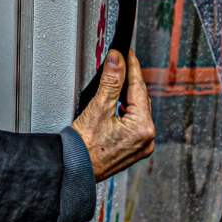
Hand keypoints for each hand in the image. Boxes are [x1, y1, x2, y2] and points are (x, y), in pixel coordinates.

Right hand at [71, 49, 154, 181]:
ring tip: (119, 80)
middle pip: (141, 99)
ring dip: (129, 96)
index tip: (128, 54)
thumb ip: (111, 80)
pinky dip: (128, 111)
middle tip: (123, 62)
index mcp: (143, 128)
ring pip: (139, 111)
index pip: (138, 87)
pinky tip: (119, 105)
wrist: (75, 168)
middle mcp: (147, 138)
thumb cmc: (84, 145)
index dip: (132, 67)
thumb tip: (117, 60)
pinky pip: (135, 124)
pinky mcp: (134, 150)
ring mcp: (142, 146)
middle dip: (131, 80)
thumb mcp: (98, 107)